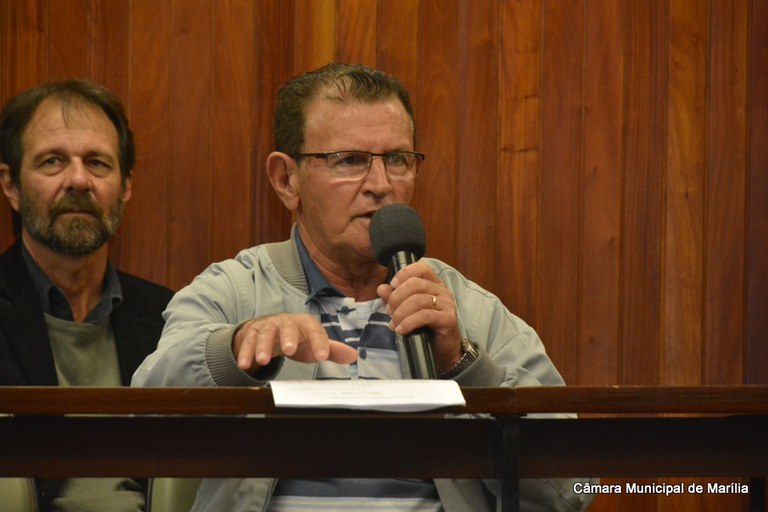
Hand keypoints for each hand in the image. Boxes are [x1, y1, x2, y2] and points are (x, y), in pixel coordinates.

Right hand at [233, 313, 357, 373]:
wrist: (270, 329)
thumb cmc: (297, 339)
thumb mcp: (313, 344)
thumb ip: (331, 350)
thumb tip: (354, 356)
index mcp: (305, 324)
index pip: (315, 330)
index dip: (320, 342)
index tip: (323, 356)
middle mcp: (286, 322)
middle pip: (288, 327)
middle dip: (288, 337)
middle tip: (289, 350)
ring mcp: (267, 325)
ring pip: (264, 333)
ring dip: (263, 346)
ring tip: (263, 361)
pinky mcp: (252, 332)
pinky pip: (248, 341)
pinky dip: (245, 352)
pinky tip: (245, 365)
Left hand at [376, 261, 462, 372]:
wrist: (443, 351)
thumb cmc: (426, 328)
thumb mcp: (406, 310)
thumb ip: (395, 298)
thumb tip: (381, 288)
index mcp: (434, 284)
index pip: (421, 268)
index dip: (404, 274)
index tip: (392, 285)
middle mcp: (443, 291)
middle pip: (416, 284)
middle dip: (397, 297)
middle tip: (390, 312)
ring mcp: (447, 304)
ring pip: (418, 300)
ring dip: (400, 313)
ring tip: (394, 324)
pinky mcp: (448, 319)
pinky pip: (425, 315)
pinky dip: (409, 322)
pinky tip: (402, 330)